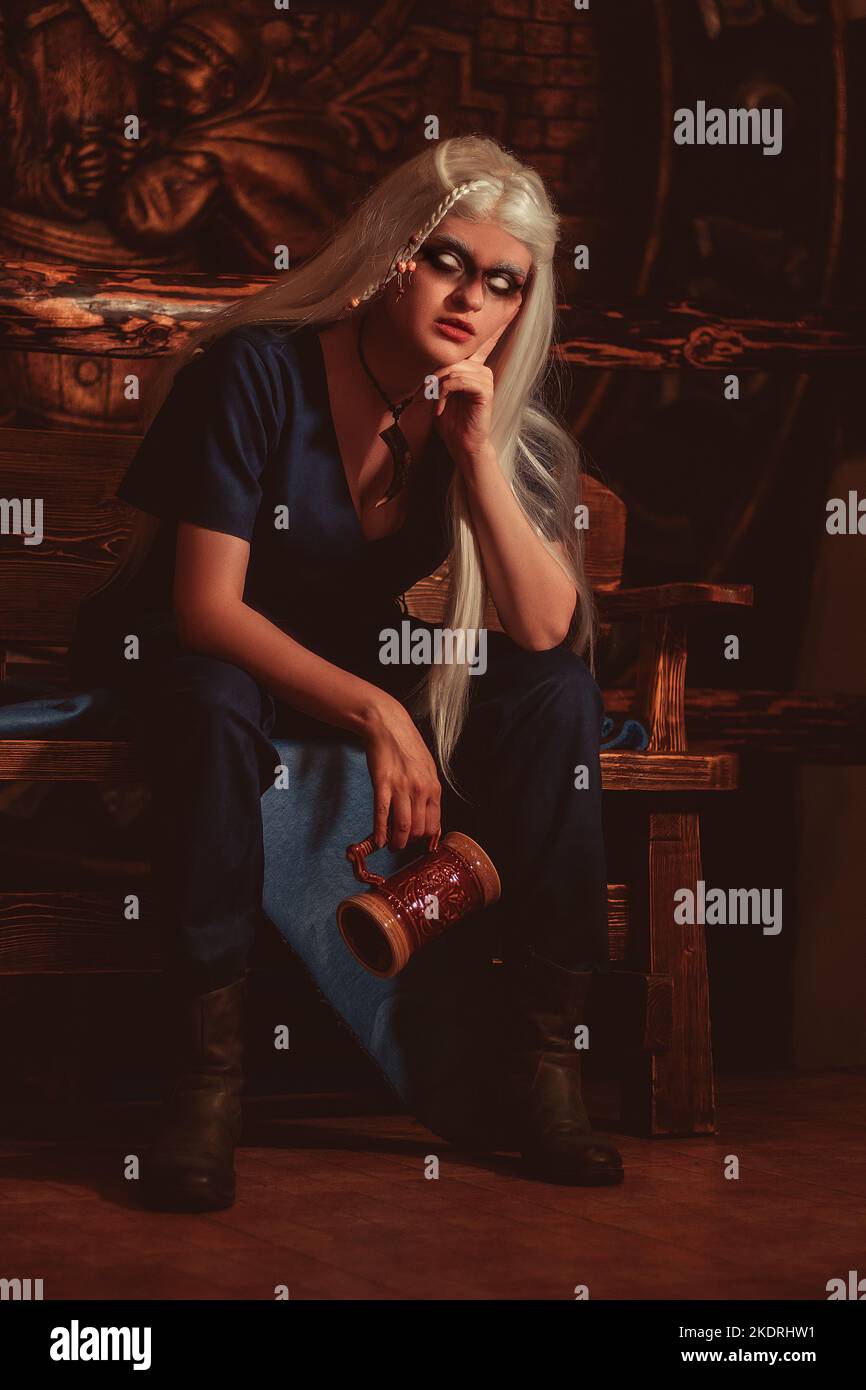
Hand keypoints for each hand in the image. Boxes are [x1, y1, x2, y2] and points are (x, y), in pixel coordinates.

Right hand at [362, 701, 441, 850]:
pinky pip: (382, 815)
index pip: (433, 824)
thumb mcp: (427, 768)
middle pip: (418, 830)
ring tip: (391, 846)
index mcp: (433, 787)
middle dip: (409, 842)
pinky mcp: (382, 784)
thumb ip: (428, 791)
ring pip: (402, 827)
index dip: (424, 838)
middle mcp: (420, 790)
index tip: (416, 842)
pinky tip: (378, 842)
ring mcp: (401, 788)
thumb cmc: (408, 746)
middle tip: (402, 844)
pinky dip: (380, 832)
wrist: (388, 726)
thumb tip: (427, 814)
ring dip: (397, 842)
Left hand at [432, 321, 508, 470]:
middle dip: (435, 375)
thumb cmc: (450, 420)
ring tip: (435, 403)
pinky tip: (442, 405)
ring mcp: (486, 379)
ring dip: (438, 387)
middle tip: (429, 396)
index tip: (516, 302)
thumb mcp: (439, 392)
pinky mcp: (485, 391)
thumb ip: (439, 374)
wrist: (461, 444)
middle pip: (454, 357)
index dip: (499, 321)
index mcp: (474, 367)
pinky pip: (459, 380)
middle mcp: (482, 369)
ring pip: (454, 369)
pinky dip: (445, 392)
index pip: (485, 340)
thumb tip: (432, 364)